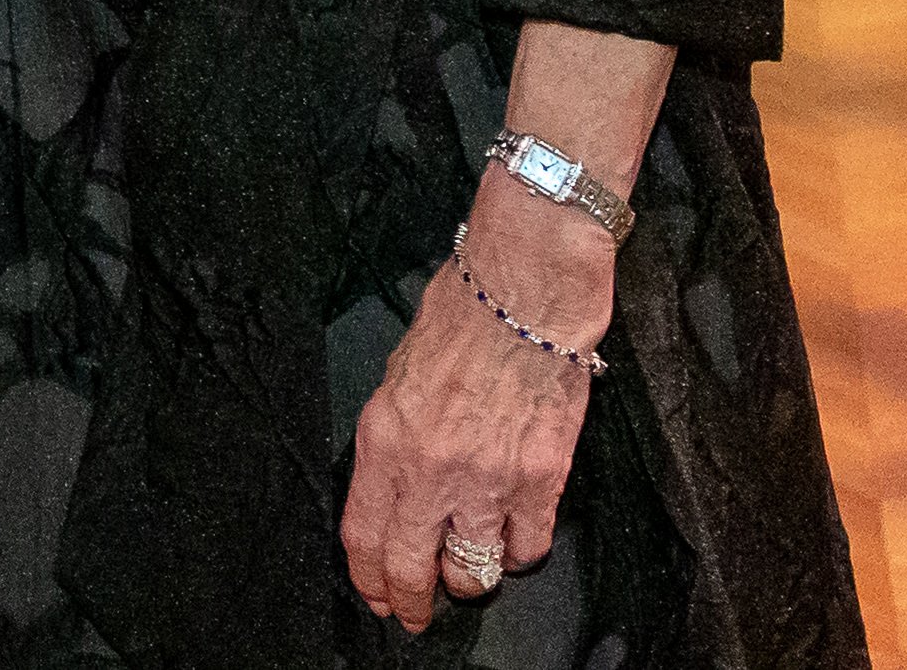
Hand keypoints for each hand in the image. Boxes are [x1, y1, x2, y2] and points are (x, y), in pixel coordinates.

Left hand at [340, 184, 605, 632]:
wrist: (524, 292)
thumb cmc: (461, 318)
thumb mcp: (398, 374)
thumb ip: (396, 437)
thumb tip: (397, 482)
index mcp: (386, 440)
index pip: (365, 534)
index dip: (369, 578)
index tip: (375, 595)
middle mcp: (431, 470)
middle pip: (413, 566)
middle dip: (410, 602)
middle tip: (414, 615)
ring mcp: (489, 480)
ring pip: (473, 571)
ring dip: (468, 580)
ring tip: (467, 575)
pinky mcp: (541, 479)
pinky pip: (527, 546)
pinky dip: (519, 552)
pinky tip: (513, 540)